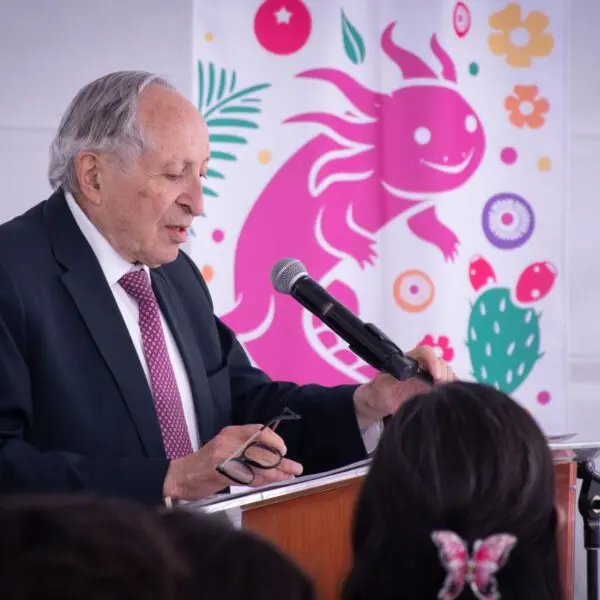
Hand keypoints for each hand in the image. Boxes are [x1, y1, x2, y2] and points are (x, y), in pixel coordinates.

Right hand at [163, 424, 303, 500]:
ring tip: (290, 475)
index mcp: (232, 432)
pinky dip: (263, 480)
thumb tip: (275, 455)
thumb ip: (246, 448)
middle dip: (280, 461)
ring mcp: (224, 456)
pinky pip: (247, 477)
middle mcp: (229, 441)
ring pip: (257, 465)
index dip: (274, 441)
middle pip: (261, 450)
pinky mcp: (220, 472)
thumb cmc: (206, 463)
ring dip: (276, 472)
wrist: (181, 476)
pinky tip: (273, 481)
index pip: (258, 431)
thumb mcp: (226, 447)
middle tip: (295, 467)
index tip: (284, 450)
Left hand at [352, 345, 456, 429]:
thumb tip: (400, 397)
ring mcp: (429, 373)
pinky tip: (449, 395)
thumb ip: (389, 391)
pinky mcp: (435, 384)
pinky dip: (452, 386)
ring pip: (446, 371)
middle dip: (443, 374)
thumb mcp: (381, 391)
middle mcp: (421, 364)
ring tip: (444, 393)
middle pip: (439, 362)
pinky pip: (449, 381)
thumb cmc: (381, 392)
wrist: (382, 399)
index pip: (425, 352)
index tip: (436, 376)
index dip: (433, 361)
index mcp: (408, 360)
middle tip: (441, 389)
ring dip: (448, 381)